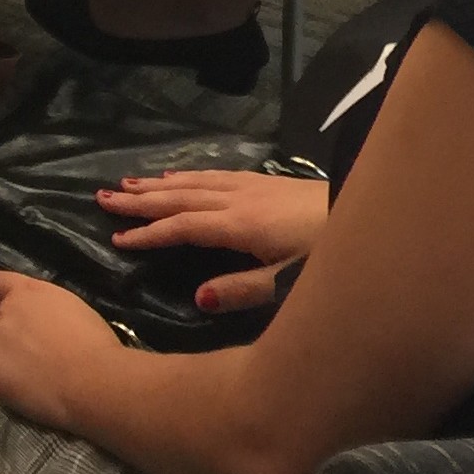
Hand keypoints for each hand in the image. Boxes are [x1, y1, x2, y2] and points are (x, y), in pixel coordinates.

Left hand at [0, 272, 118, 428]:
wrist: (92, 381)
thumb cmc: (94, 345)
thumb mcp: (71, 310)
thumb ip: (46, 309)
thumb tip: (41, 322)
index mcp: (26, 293)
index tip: (2, 308)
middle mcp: (5, 314)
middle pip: (0, 322)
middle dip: (15, 336)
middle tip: (41, 354)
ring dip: (14, 360)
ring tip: (43, 377)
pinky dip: (11, 383)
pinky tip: (34, 391)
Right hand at [98, 170, 328, 311]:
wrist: (371, 208)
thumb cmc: (331, 254)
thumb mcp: (291, 282)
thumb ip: (244, 290)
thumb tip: (196, 297)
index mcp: (239, 224)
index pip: (182, 227)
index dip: (149, 234)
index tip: (117, 239)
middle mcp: (238, 199)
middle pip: (180, 197)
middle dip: (141, 200)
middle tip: (102, 197)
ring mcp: (253, 187)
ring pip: (194, 182)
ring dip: (158, 183)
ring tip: (127, 183)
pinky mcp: (268, 183)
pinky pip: (214, 176)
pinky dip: (189, 176)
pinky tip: (180, 176)